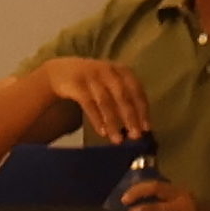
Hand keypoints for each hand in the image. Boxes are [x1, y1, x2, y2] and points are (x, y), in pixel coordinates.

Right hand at [26, 52, 155, 145]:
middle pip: (123, 97)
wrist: (62, 71)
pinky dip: (97, 119)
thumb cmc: (95, 82)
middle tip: (136, 136)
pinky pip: (89, 104)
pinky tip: (102, 132)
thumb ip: (125, 99)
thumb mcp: (112, 85)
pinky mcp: (76, 84)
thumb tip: (140, 126)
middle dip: (130, 118)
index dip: (143, 110)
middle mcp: (109, 71)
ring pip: (106, 102)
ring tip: (118, 139)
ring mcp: (91, 76)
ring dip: (113, 123)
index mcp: (123, 71)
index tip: (147, 128)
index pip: (137, 91)